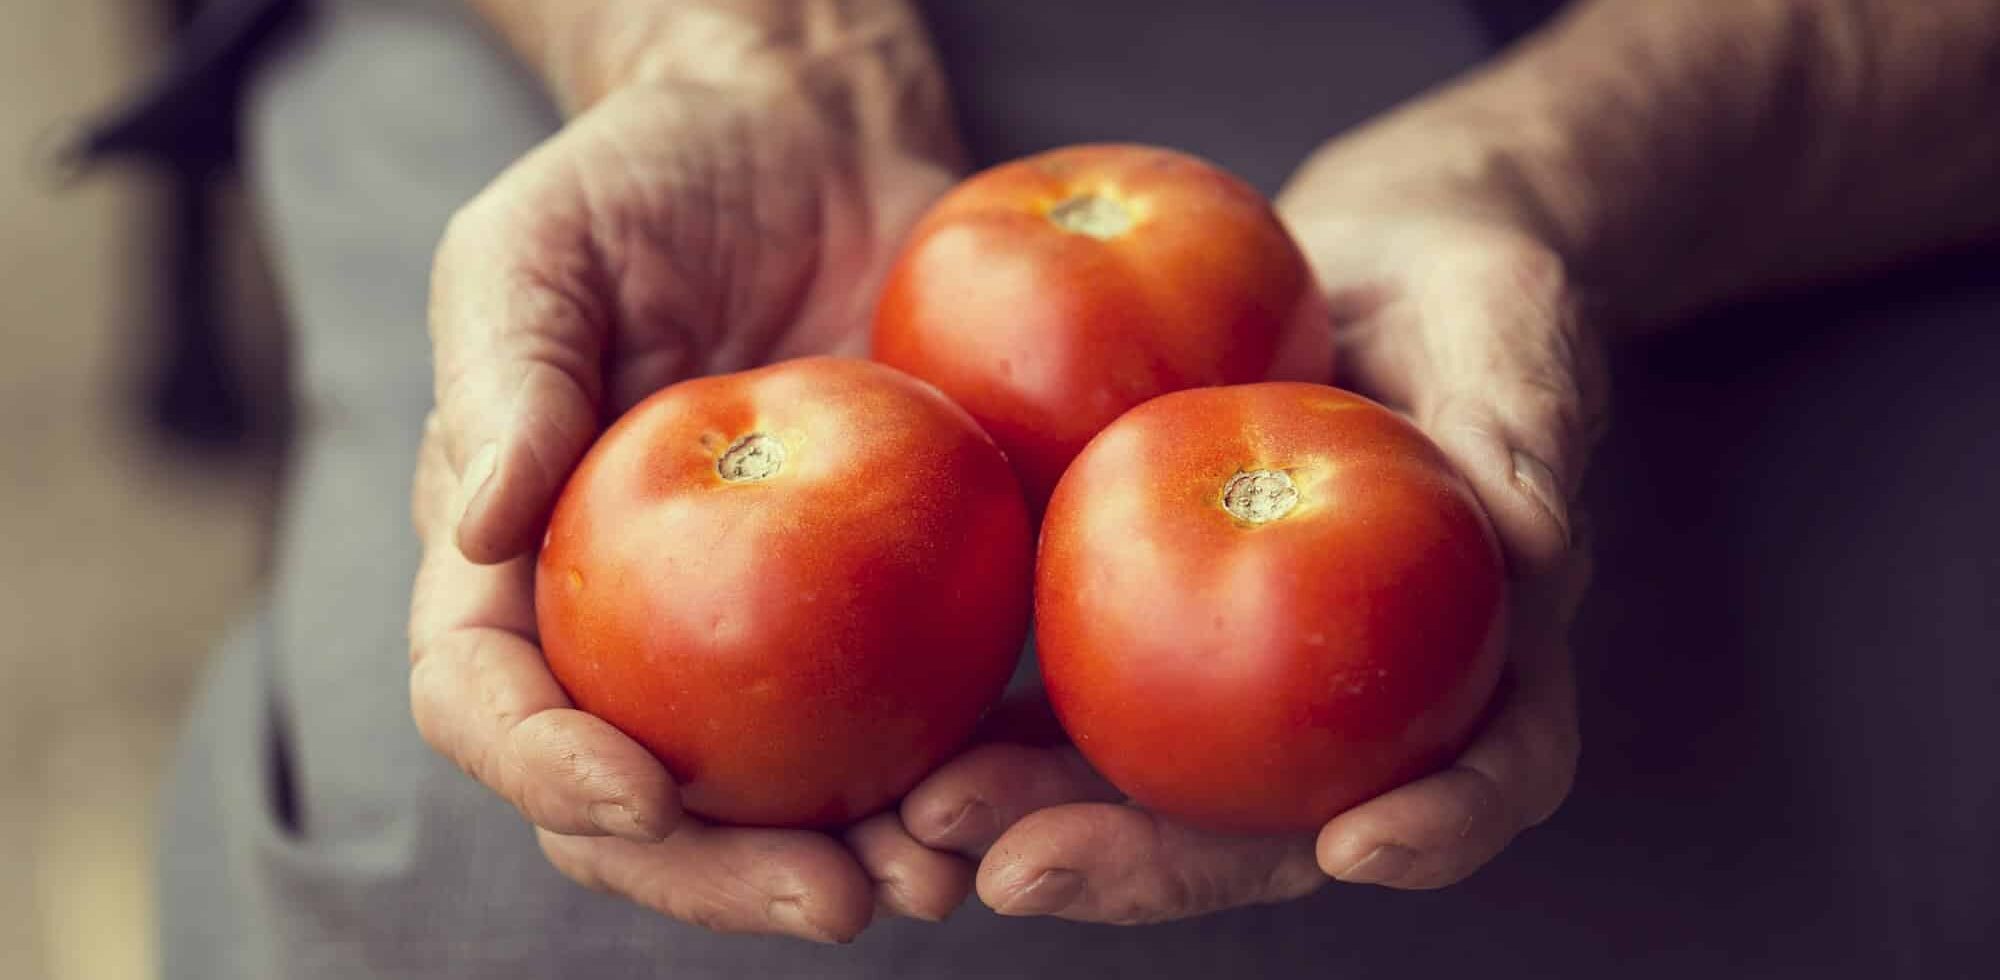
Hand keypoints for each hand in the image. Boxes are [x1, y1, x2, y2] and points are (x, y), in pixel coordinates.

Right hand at [407, 70, 970, 942]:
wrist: (808, 139)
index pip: (490, 697)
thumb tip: (482, 528)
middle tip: (831, 898)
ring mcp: (762, 629)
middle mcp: (634, 627)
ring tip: (939, 881)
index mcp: (517, 562)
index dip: (546, 768)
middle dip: (722, 873)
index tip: (637, 794)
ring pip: (785, 792)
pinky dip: (962, 769)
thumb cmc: (645, 179)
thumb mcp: (537, 246)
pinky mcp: (887, 600)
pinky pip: (916, 707)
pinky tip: (1019, 795)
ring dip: (855, 858)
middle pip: (644, 800)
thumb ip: (503, 378)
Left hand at [899, 132, 1606, 922]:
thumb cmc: (1464, 289)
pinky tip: (907, 726)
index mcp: (1486, 650)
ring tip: (927, 820)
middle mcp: (1358, 699)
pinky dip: (992, 721)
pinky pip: (1073, 687)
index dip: (1444, 821)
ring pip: (1151, 786)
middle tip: (1026, 871)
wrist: (1358, 257)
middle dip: (1154, 864)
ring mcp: (1245, 680)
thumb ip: (1521, 416)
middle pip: (1276, 822)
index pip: (1496, 762)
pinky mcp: (1149, 625)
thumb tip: (1533, 532)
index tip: (1356, 847)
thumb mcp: (1507, 320)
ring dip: (1038, 817)